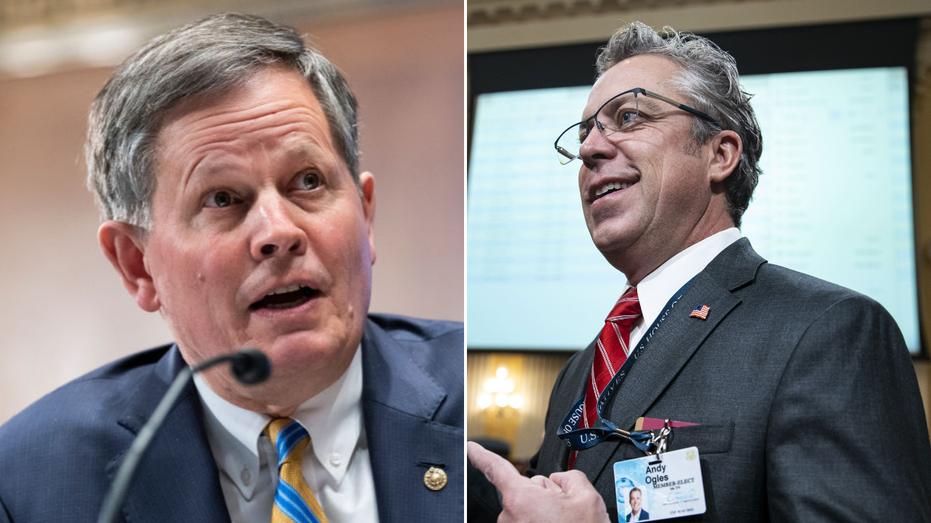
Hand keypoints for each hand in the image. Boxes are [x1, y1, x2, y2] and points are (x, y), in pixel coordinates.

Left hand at [467, 441, 609, 522]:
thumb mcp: (587, 497)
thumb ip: (568, 477)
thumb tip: (557, 480)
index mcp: (522, 499)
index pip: (495, 468)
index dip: (481, 455)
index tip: (471, 448)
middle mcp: (509, 517)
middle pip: (522, 492)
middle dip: (540, 497)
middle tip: (561, 512)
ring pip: (525, 511)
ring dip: (540, 515)